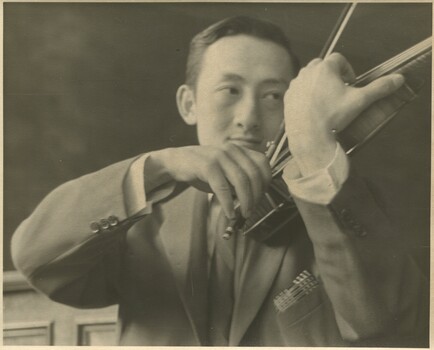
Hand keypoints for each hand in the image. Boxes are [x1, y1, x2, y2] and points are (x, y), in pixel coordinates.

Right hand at [149, 144, 271, 219]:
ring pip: (241, 180)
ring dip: (245, 201)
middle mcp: (232, 150)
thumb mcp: (225, 172)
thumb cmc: (204, 170)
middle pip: (254, 174)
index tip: (261, 197)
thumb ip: (240, 181)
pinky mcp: (207, 165)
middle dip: (256, 196)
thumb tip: (255, 200)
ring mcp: (220, 156)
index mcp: (239, 150)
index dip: (266, 182)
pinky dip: (228, 203)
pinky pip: (223, 187)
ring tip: (243, 214)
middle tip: (251, 210)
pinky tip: (229, 213)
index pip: (263, 163)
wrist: (177, 161)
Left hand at [283, 53, 404, 174]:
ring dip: (318, 84)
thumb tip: (398, 79)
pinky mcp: (288, 97)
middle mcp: (307, 72)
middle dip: (331, 75)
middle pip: (322, 66)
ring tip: (326, 100)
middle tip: (339, 90)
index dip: (347, 69)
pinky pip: (298, 90)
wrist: (308, 135)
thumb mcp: (360, 101)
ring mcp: (296, 84)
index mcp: (325, 68)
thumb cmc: (332, 116)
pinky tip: (313, 108)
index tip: (351, 83)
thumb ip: (379, 88)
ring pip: (308, 77)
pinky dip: (306, 95)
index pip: (339, 59)